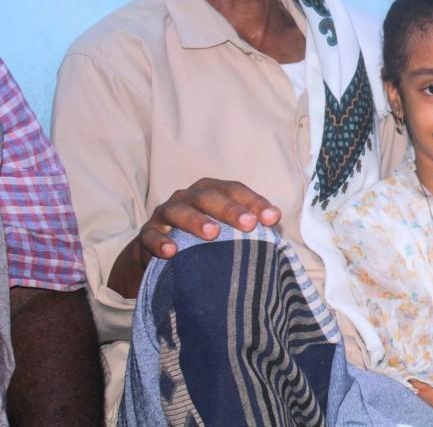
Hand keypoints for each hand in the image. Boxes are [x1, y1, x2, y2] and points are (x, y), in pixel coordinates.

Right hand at [137, 178, 280, 262]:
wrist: (160, 252)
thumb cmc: (203, 238)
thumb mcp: (226, 229)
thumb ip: (249, 223)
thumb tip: (275, 218)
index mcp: (211, 191)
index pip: (234, 190)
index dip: (254, 201)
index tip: (273, 218)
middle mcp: (188, 197)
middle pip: (209, 197)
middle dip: (230, 209)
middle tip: (249, 224)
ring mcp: (165, 213)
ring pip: (179, 211)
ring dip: (196, 221)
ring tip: (213, 234)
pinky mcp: (147, 234)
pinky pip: (151, 235)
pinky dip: (160, 242)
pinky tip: (171, 252)